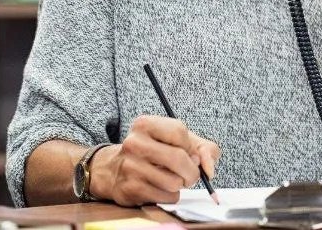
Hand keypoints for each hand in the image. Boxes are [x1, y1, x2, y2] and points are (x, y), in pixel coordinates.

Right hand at [89, 115, 220, 206]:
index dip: (190, 146)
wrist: (113, 169)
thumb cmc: (155, 152)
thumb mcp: (178, 141)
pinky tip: (161, 188)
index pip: (179, 131)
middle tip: (190, 174)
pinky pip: (166, 197)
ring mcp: (130, 167)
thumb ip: (204, 149)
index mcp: (145, 124)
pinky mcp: (130, 189)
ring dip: (181, 185)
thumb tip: (209, 169)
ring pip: (174, 182)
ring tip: (173, 179)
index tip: (188, 152)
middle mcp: (134, 143)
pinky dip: (171, 196)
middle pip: (178, 158)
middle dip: (192, 171)